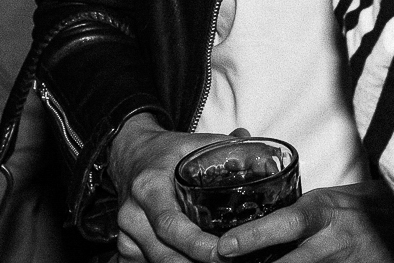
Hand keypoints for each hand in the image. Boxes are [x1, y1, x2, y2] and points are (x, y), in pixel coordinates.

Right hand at [111, 113, 247, 262]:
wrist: (130, 154)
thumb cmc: (166, 152)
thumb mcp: (195, 144)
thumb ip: (229, 151)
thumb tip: (267, 163)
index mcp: (149, 187)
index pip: (171, 224)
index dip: (196, 243)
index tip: (222, 251)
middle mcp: (133, 213)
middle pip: (164, 253)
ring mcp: (126, 233)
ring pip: (158, 262)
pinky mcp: (126, 246)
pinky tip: (197, 262)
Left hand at [217, 183, 393, 261]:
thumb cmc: (368, 206)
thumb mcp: (332, 197)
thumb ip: (298, 207)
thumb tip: (256, 210)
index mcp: (326, 211)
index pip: (285, 224)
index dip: (253, 237)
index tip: (224, 247)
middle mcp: (332, 242)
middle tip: (227, 262)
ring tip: (252, 262)